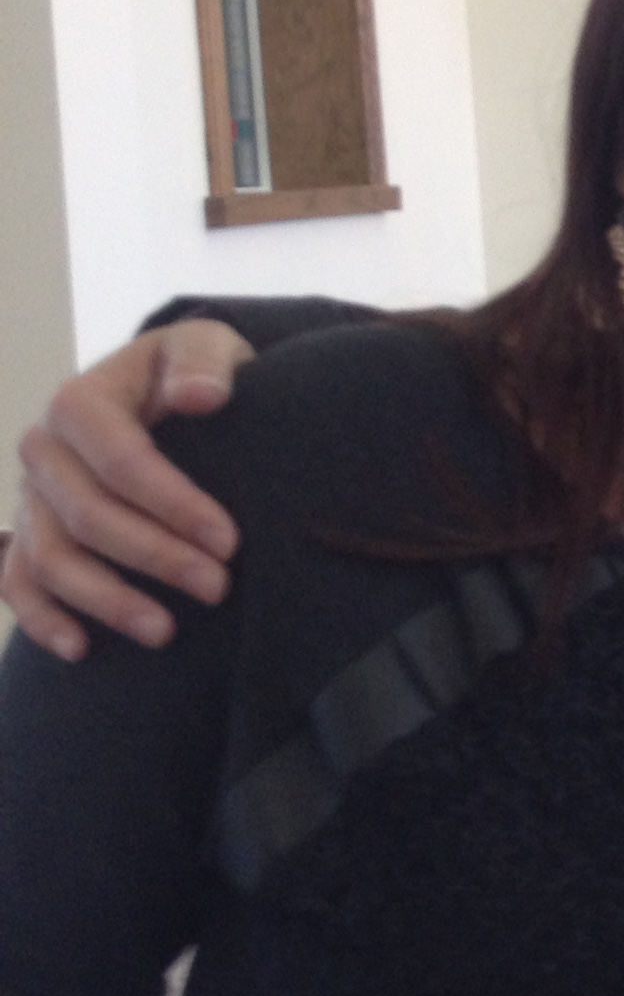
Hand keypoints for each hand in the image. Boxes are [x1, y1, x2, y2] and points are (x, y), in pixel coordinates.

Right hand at [4, 322, 251, 659]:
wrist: (160, 386)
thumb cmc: (191, 370)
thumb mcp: (206, 347)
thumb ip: (204, 362)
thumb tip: (200, 396)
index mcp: (79, 402)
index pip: (122, 462)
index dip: (174, 505)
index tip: (230, 541)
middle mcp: (43, 449)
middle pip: (88, 517)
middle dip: (154, 557)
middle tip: (218, 588)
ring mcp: (30, 496)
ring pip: (51, 559)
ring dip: (105, 600)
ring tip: (165, 631)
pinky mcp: (29, 531)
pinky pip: (18, 580)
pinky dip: (41, 617)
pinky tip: (81, 648)